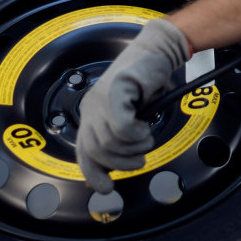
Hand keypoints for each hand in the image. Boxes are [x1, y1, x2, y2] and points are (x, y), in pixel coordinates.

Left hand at [77, 18, 191, 193]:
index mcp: (90, 113)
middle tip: (139, 160)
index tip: (106, 188)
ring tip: (146, 138)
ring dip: (135, 148)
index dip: (93, 174)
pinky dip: (138, 135)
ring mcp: (101, 99)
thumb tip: (117, 165)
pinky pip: (122, 128)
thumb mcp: (131, 114)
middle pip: (97, 152)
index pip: (83, 152)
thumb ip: (120, 135)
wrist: (157, 52)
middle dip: (122, 164)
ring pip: (111, 142)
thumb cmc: (147, 81)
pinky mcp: (115, 92)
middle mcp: (90, 107)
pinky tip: (145, 128)